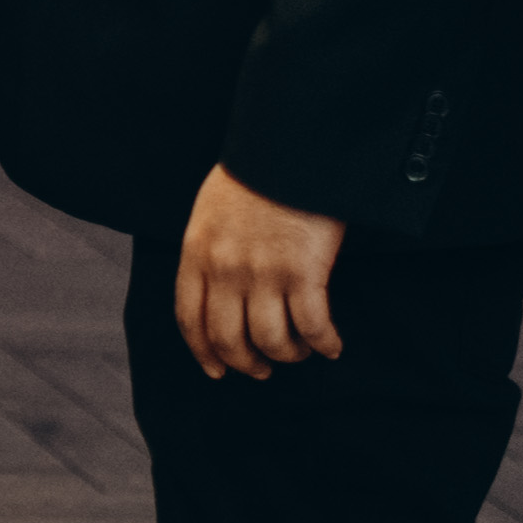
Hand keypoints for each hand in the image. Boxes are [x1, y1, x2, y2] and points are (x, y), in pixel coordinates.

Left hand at [169, 163, 347, 379]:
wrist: (287, 151)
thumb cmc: (252, 178)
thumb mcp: (209, 214)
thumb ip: (208, 253)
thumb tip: (216, 290)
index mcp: (197, 254)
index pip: (190, 318)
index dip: (203, 351)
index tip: (216, 370)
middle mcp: (226, 270)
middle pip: (228, 338)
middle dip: (246, 363)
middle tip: (262, 370)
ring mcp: (265, 273)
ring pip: (272, 341)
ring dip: (288, 355)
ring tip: (300, 352)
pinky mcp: (305, 272)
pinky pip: (313, 326)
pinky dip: (324, 344)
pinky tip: (332, 347)